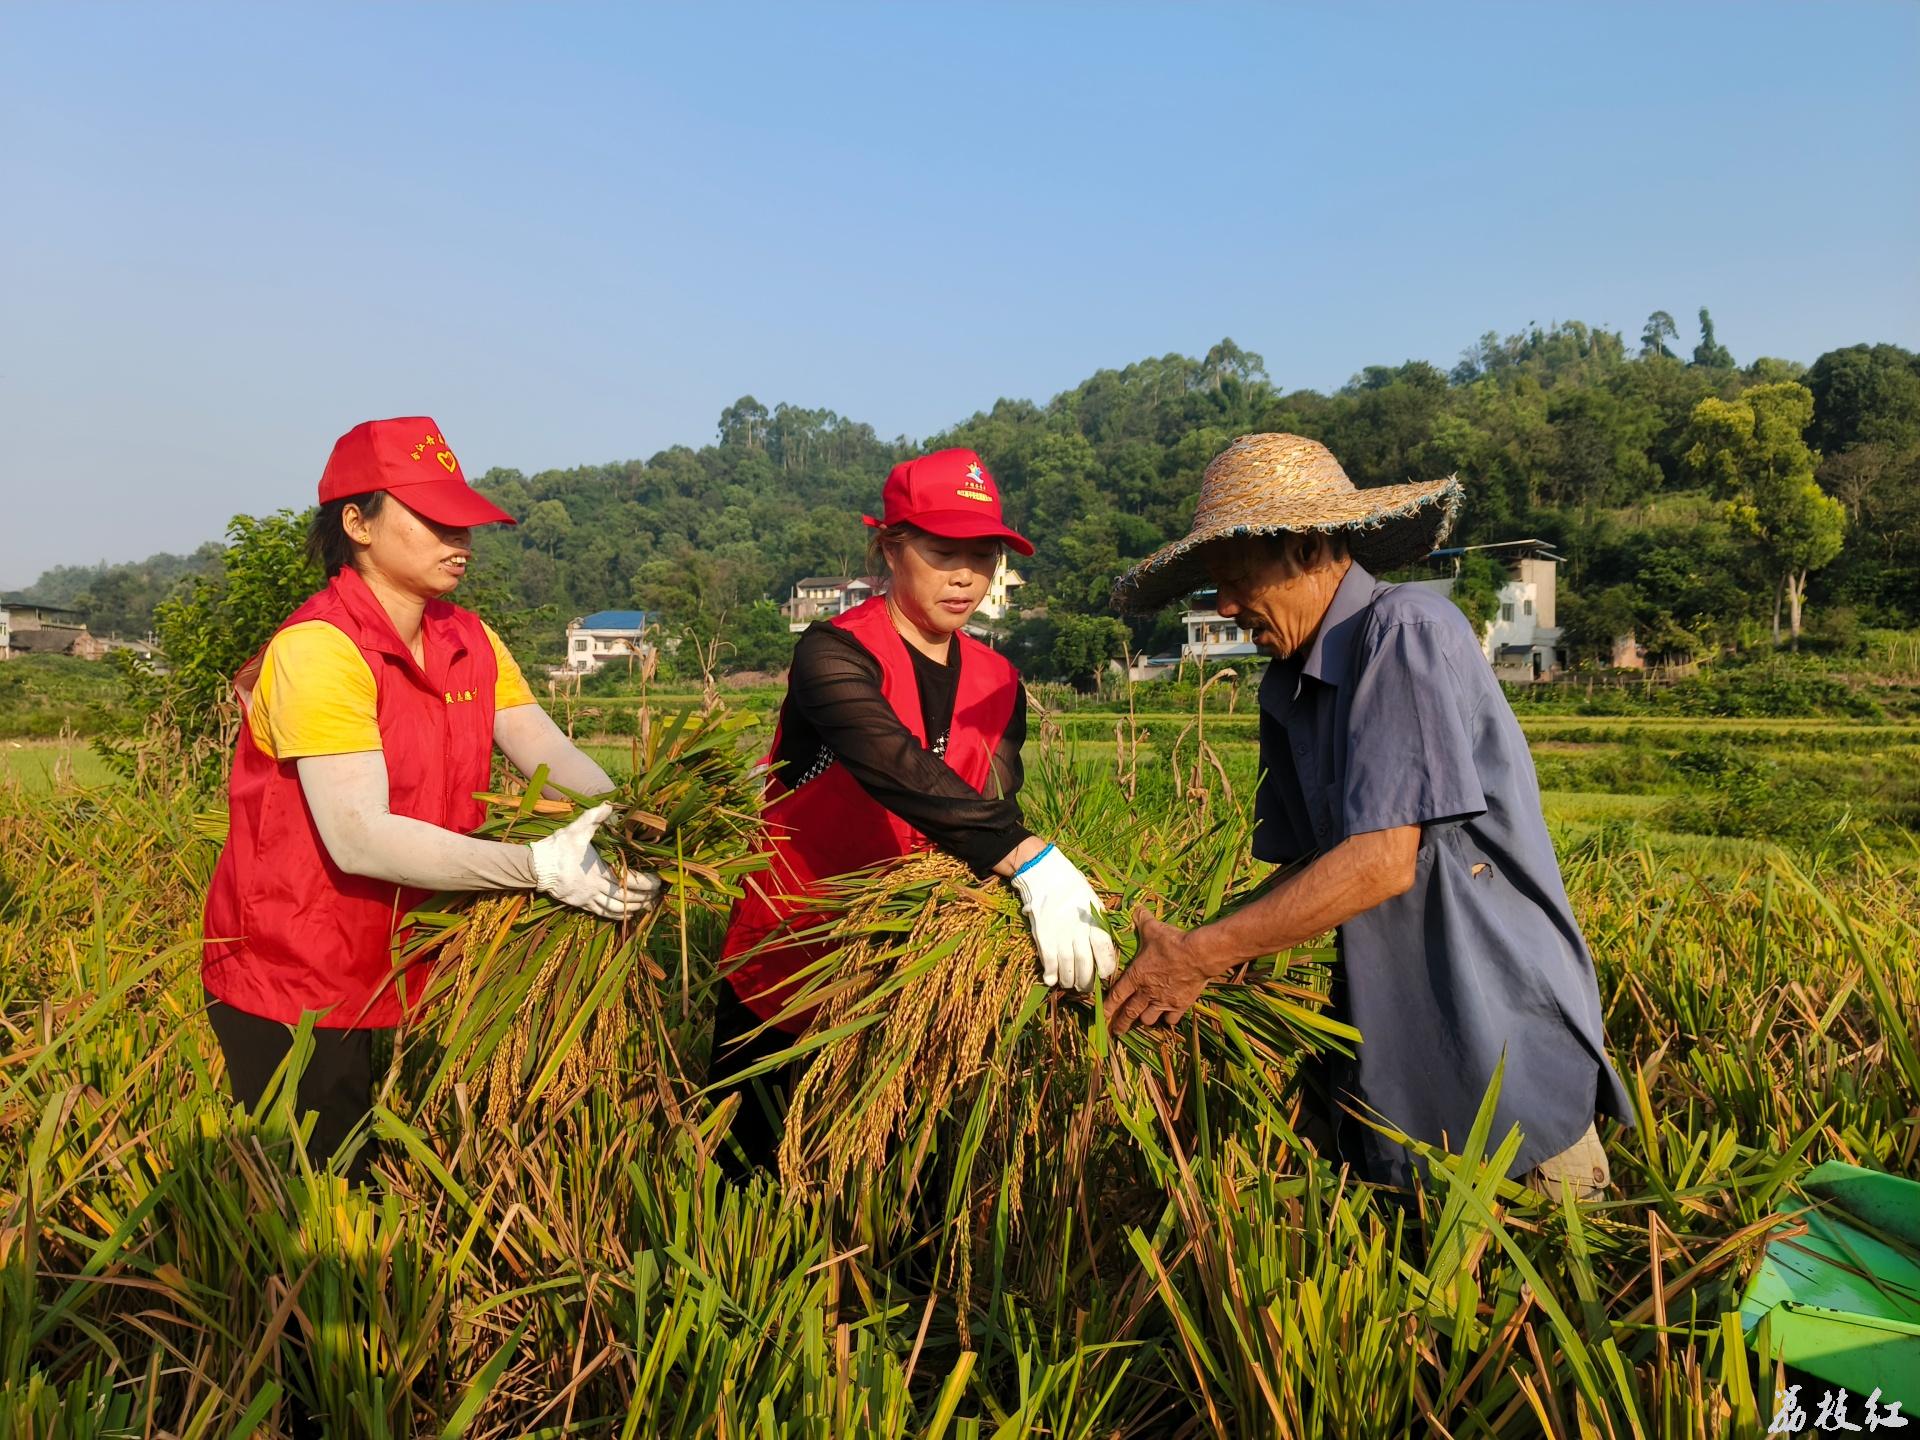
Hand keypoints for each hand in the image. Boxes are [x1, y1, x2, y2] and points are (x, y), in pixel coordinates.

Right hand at [528, 804, 662, 918]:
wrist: (536, 866)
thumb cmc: (558, 848)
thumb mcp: (577, 829)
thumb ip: (594, 817)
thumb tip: (610, 804)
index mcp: (599, 873)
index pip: (630, 882)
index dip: (647, 884)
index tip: (659, 882)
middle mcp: (596, 889)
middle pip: (626, 899)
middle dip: (645, 898)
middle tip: (658, 895)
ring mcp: (588, 898)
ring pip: (616, 909)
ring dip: (633, 909)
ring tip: (647, 906)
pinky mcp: (581, 903)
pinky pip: (602, 913)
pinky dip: (617, 915)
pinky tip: (625, 914)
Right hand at [1009, 844, 1117, 991]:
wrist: (1046, 875)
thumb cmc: (1073, 888)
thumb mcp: (1094, 902)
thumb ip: (1098, 924)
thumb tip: (1102, 946)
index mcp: (1094, 921)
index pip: (1104, 950)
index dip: (1105, 967)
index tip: (1104, 975)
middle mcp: (1078, 930)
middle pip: (1085, 964)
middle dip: (1086, 981)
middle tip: (1086, 987)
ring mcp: (1060, 934)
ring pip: (1067, 966)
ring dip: (1069, 980)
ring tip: (1070, 984)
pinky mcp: (1043, 935)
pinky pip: (1048, 961)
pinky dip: (1050, 973)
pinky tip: (1051, 980)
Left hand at [1103, 907, 1226, 1035]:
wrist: (1198, 955)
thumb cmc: (1172, 943)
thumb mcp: (1153, 929)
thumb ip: (1142, 920)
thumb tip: (1136, 909)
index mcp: (1136, 976)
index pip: (1116, 996)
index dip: (1107, 1008)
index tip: (1101, 1017)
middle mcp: (1147, 992)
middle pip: (1130, 1013)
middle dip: (1122, 1023)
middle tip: (1117, 1032)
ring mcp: (1164, 1001)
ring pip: (1149, 1018)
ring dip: (1144, 1019)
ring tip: (1142, 1020)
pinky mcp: (1180, 1005)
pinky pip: (1171, 1019)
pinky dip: (1167, 1019)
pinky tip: (1168, 1016)